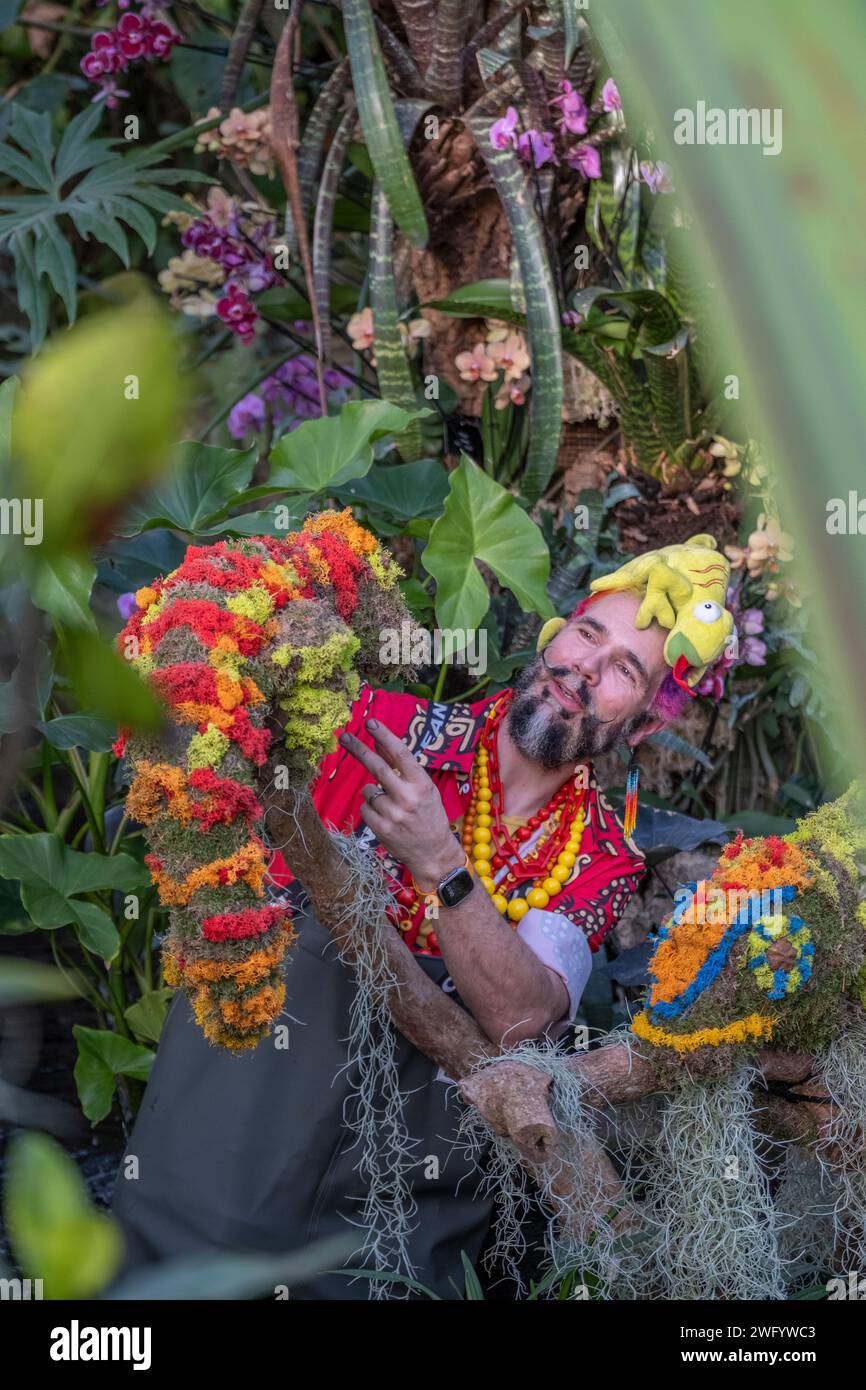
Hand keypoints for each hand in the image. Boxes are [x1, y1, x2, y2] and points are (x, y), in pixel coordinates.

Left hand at [338, 718, 463, 890]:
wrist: (433, 852)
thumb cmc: (429, 816)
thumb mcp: (424, 789)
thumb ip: (401, 768)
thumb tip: (381, 744)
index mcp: (422, 784)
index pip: (401, 754)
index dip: (384, 736)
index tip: (370, 722)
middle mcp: (407, 797)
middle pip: (377, 767)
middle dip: (359, 749)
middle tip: (344, 736)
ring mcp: (393, 814)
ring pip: (368, 791)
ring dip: (374, 793)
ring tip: (391, 806)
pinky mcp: (380, 829)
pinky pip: (364, 808)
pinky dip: (371, 809)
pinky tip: (386, 817)